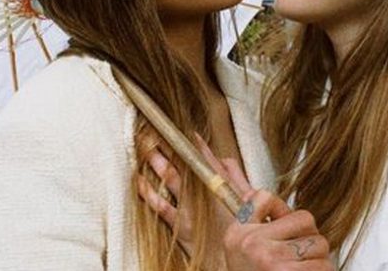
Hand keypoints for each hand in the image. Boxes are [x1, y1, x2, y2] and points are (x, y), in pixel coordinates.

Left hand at [137, 133, 252, 259]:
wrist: (234, 265)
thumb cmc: (242, 235)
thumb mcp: (248, 202)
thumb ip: (237, 178)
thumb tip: (225, 160)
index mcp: (223, 187)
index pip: (207, 158)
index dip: (196, 143)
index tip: (186, 132)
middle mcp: (205, 195)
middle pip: (185, 163)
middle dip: (170, 145)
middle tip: (156, 131)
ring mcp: (191, 210)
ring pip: (171, 178)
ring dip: (157, 160)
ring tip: (144, 145)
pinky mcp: (180, 227)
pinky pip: (160, 206)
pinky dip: (148, 192)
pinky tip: (139, 181)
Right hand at [223, 190, 332, 270]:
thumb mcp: (236, 242)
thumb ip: (252, 213)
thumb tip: (262, 194)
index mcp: (242, 233)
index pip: (271, 200)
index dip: (291, 219)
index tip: (284, 232)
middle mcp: (256, 246)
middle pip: (308, 224)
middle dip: (309, 240)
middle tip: (297, 256)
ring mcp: (275, 264)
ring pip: (320, 247)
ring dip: (317, 260)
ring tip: (300, 269)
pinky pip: (323, 268)